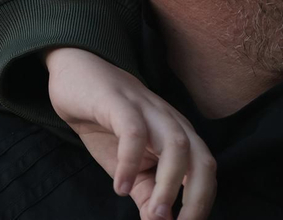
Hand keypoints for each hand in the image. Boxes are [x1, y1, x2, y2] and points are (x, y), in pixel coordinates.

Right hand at [45, 47, 215, 219]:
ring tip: (154, 212)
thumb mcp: (129, 168)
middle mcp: (172, 122)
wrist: (77, 77)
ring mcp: (148, 110)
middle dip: (197, 197)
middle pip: (201, 158)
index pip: (205, 171)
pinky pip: (134, 131)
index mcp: (180, 137)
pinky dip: (131, 160)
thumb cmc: (108, 125)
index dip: (202, 203)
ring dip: (169, 182)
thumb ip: (146, 193)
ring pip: (176, 144)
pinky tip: (119, 188)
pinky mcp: (120, 102)